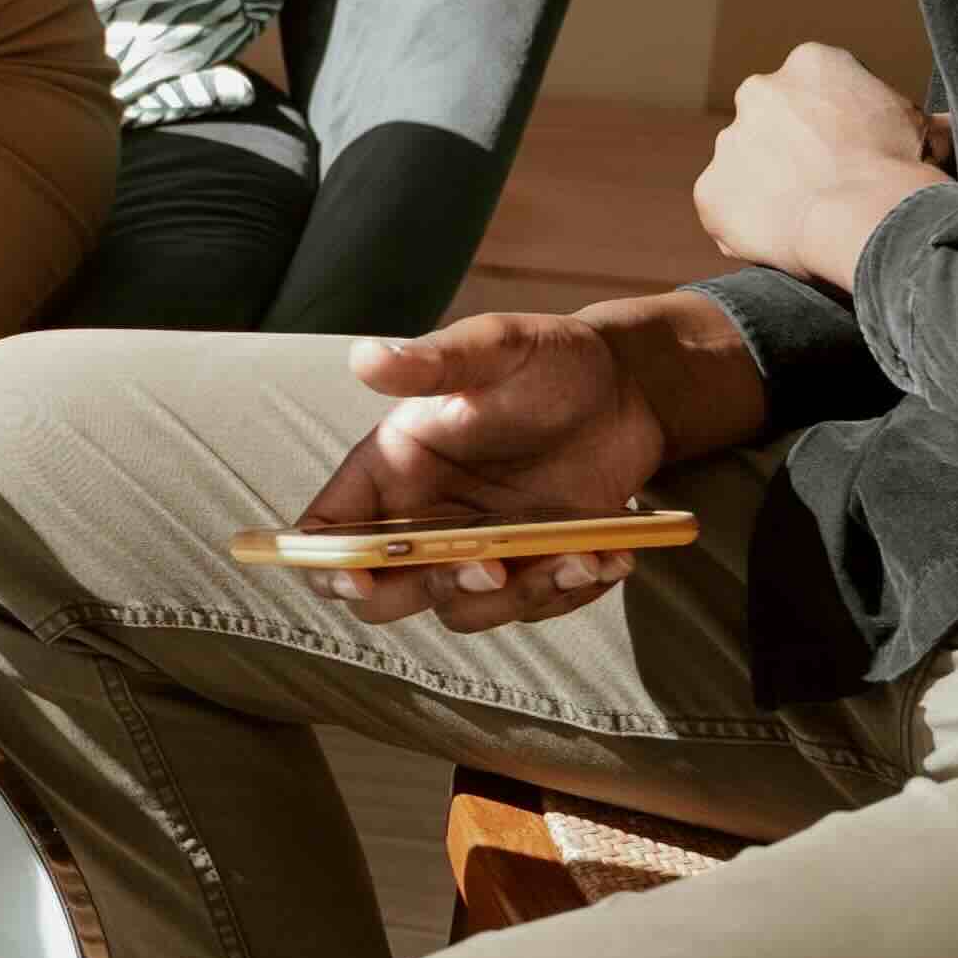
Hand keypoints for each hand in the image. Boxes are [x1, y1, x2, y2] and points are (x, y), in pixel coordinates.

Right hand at [291, 312, 676, 636]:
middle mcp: (425, 514)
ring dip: (519, 597)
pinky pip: (533, 607)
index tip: (360, 577)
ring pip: (466, 609)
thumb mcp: (498, 348)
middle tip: (491, 566)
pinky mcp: (529, 566)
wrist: (630, 390)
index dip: (326, 563)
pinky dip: (569, 592)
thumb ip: (434, 361)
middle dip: (432, 589)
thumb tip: (363, 357)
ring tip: (580, 554)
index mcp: (394, 464)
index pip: (328, 529)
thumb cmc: (552, 358)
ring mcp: (478, 547)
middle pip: (387, 592)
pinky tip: (610, 556)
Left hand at [698, 44, 948, 289]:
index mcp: (813, 63)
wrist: (869, 219)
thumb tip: (944, 125)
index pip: (816, 92)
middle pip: (773, 123)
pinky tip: (779, 243)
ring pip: (746, 166)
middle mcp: (759, 91)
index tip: (853, 155)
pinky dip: (745, 227)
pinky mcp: (709, 190)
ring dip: (767, 188)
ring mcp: (729, 141)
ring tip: (806, 221)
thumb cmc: (907, 172)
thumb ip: (917, 123)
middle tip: (826, 187)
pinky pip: (725, 210)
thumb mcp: (928, 132)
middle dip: (792, 150)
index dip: (835, 127)